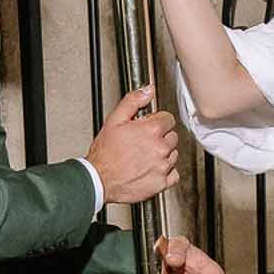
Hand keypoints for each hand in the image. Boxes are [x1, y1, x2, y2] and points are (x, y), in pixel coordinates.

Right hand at [86, 85, 179, 204]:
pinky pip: (173, 174)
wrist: (99, 179)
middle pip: (172, 137)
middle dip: (161, 137)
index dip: (157, 121)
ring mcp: (162, 166)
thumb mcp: (115, 120)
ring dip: (163, 154)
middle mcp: (160, 148)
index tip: (148, 127)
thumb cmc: (105, 153)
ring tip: (145, 156)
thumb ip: (133, 101)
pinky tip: (152, 169)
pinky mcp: (161, 183)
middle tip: (144, 143)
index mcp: (152, 130)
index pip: (168, 119)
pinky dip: (166, 172)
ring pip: (173, 155)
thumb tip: (148, 90)